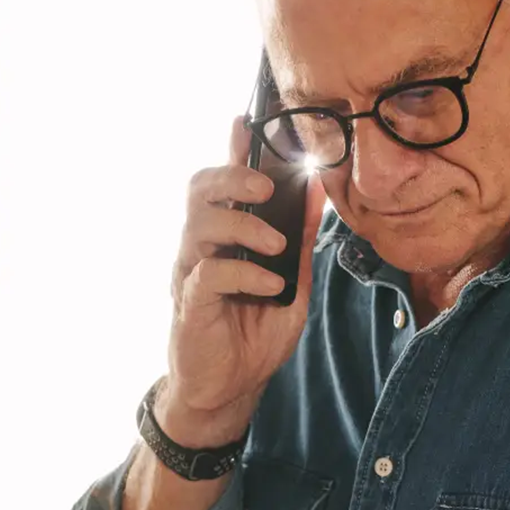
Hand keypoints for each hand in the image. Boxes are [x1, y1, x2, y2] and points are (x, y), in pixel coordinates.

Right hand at [160, 116, 326, 447]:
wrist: (231, 390)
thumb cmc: (254, 334)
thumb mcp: (293, 283)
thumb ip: (301, 240)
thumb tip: (319, 191)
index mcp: (226, 237)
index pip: (224, 182)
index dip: (232, 148)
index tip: (245, 119)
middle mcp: (201, 246)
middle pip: (199, 190)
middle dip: (232, 177)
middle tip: (265, 187)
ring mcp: (191, 273)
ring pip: (200, 223)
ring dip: (243, 226)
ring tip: (274, 244)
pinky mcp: (190, 303)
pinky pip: (210, 272)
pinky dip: (245, 273)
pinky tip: (269, 286)